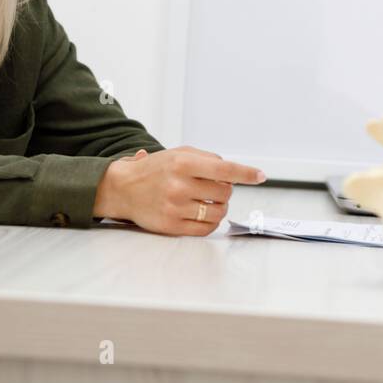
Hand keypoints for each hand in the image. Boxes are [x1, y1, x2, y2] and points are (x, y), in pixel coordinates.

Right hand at [93, 146, 265, 235]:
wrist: (122, 188)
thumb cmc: (155, 170)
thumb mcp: (178, 153)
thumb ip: (207, 159)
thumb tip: (234, 172)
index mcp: (183, 163)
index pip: (224, 169)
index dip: (245, 173)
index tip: (260, 176)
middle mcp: (179, 185)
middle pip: (224, 192)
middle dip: (224, 190)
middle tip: (212, 187)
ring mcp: (175, 207)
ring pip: (218, 212)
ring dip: (219, 206)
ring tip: (207, 200)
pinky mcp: (172, 226)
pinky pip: (206, 228)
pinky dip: (210, 221)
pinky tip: (202, 213)